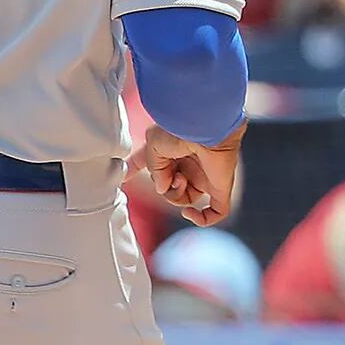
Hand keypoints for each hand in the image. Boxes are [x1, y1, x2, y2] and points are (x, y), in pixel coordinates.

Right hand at [128, 123, 243, 226]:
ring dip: (176, 196)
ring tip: (180, 180)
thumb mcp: (152, 147)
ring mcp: (205, 176)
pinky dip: (202, 219)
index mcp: (172, 151)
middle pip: (170, 188)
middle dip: (164, 188)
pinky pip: (216, 212)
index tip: (124, 176)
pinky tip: (189, 212)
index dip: (137, 170)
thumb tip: (162, 189)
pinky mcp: (220, 186)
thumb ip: (154, 171)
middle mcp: (188, 164)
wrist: (205, 125)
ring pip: (187, 200)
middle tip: (167, 176)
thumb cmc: (179, 129)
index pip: (153, 165)